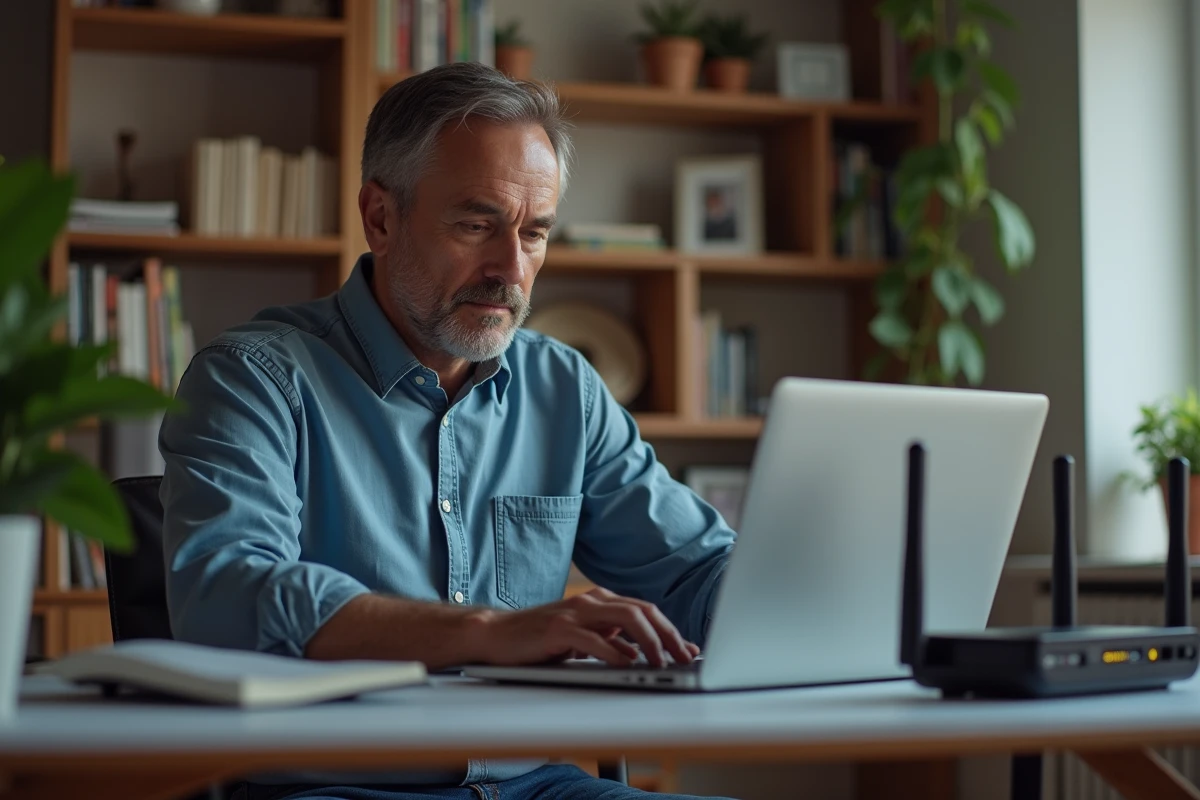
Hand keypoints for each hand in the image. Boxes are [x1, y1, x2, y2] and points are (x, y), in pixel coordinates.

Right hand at [468, 587, 700, 667]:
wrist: (497, 634)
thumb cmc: (540, 640)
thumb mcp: (583, 640)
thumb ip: (611, 642)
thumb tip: (642, 655)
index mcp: (600, 602)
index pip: (646, 611)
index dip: (671, 630)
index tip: (689, 650)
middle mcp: (591, 602)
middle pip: (643, 611)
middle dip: (669, 635)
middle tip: (685, 657)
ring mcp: (575, 612)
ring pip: (625, 618)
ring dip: (649, 642)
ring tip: (662, 662)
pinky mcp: (558, 628)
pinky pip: (594, 638)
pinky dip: (615, 651)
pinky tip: (627, 664)